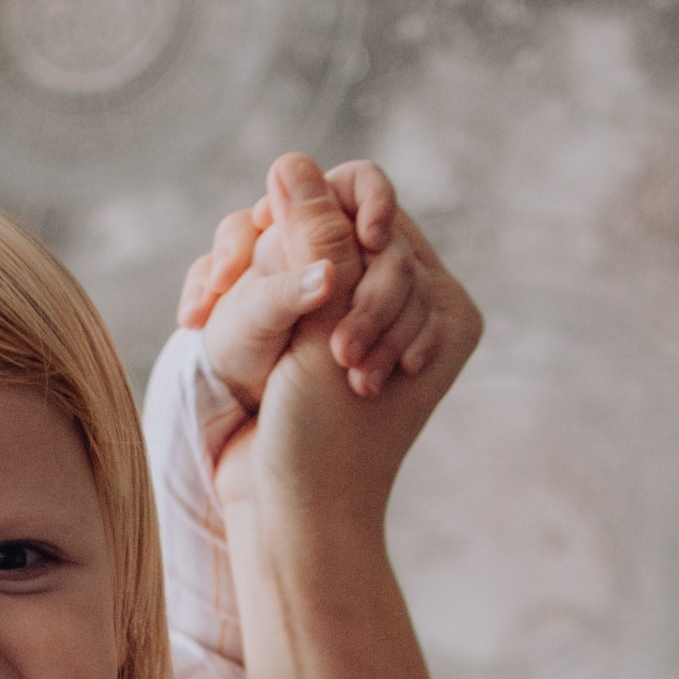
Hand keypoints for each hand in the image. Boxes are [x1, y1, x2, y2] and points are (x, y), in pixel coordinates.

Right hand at [188, 161, 479, 534]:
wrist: (292, 518)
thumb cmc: (321, 441)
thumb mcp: (322, 332)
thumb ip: (314, 240)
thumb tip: (289, 161)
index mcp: (445, 308)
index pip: (379, 208)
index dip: (335, 222)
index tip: (321, 273)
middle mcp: (413, 310)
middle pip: (342, 229)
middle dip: (305, 266)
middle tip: (309, 342)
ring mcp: (364, 326)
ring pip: (304, 256)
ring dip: (271, 286)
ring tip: (262, 345)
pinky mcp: (318, 341)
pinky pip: (282, 287)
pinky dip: (256, 300)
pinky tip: (233, 331)